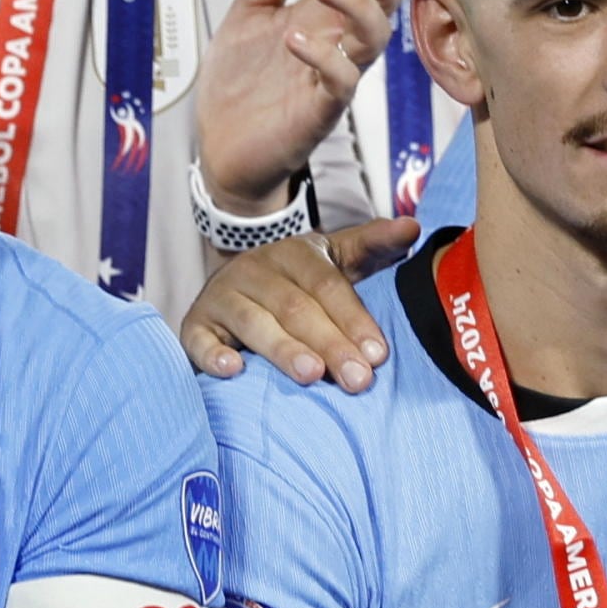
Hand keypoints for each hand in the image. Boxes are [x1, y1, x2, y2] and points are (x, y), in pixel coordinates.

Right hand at [179, 218, 409, 387]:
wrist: (235, 289)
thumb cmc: (297, 285)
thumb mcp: (335, 261)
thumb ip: (372, 246)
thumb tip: (412, 228)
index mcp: (294, 252)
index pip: (327, 285)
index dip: (353, 318)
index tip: (378, 353)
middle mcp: (255, 268)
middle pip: (295, 308)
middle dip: (329, 344)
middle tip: (357, 379)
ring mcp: (222, 295)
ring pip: (253, 322)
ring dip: (282, 349)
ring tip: (311, 375)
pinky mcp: (194, 324)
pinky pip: (200, 339)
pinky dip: (213, 355)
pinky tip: (233, 371)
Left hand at [193, 0, 397, 202]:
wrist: (222, 148)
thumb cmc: (242, 84)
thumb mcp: (247, 17)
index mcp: (324, 19)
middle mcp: (337, 44)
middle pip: (384, 1)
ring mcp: (332, 78)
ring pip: (373, 38)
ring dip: (355, 5)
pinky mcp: (319, 112)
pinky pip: (340, 83)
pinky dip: (324, 57)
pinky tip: (294, 39)